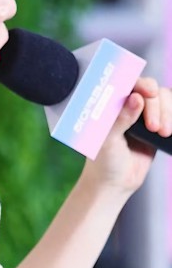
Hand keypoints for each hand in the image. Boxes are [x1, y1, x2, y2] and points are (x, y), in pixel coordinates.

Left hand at [84, 77, 171, 195]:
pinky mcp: (155, 125)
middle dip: (156, 106)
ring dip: (166, 113)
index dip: (141, 83)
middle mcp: (127, 105)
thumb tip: (136, 98)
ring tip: (162, 133)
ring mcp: (142, 115)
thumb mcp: (108, 141)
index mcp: (111, 104)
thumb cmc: (104, 162)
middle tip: (153, 128)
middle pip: (150, 90)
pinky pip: (170, 112)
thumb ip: (120, 119)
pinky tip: (169, 130)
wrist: (116, 184)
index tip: (149, 93)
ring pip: (163, 99)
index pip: (128, 83)